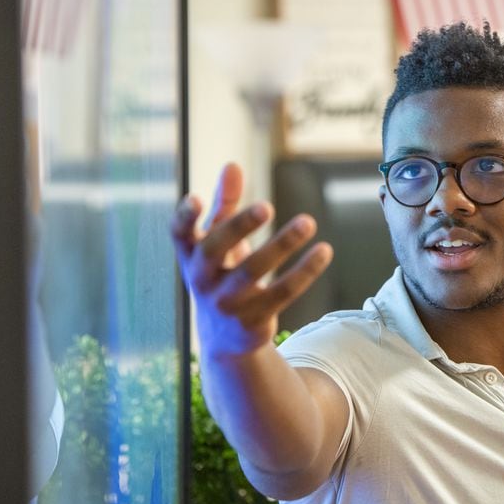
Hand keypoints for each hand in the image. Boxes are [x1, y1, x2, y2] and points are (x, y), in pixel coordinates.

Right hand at [171, 163, 332, 356]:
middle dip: (239, 226)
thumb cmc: (221, 274)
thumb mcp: (218, 241)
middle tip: (267, 205)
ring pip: (254, 271)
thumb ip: (224, 203)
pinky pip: (283, 292)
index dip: (185, 217)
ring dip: (282, 244)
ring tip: (308, 221)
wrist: (225, 339)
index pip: (180, 234)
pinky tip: (324, 251)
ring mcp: (227, 302)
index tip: (196, 198)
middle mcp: (203, 279)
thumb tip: (232, 164)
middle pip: (217, 249)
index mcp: (192, 256)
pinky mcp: (254, 319)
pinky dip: (305, 271)